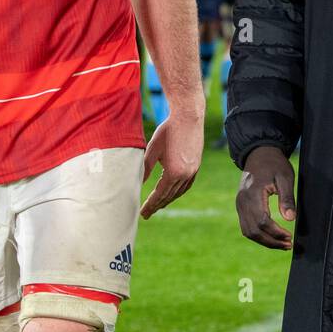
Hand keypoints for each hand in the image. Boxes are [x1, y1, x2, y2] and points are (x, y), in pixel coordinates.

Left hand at [140, 90, 203, 217]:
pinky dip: (178, 191)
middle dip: (157, 205)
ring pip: (179, 192)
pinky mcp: (196, 165)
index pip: (159, 194)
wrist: (188, 117)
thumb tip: (136, 184)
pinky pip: (187, 185)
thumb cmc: (168, 131)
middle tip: (146, 214)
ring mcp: (193, 171)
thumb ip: (144, 168)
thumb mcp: (152, 150)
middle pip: (169, 196)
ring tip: (158, 206)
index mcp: (174, 172)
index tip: (142, 214)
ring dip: (168, 200)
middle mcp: (186, 174)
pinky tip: (172, 193)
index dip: (150, 205)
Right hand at [236, 145, 295, 249]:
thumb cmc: (274, 164)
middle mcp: (243, 202)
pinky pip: (246, 227)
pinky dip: (258, 235)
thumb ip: (287, 198)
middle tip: (288, 245)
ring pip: (248, 232)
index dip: (276, 232)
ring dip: (264, 241)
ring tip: (282, 244)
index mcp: (253, 194)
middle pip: (254, 231)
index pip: (263, 221)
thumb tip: (290, 219)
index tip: (290, 237)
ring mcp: (240, 205)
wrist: (259, 153)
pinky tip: (271, 237)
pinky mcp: (241, 206)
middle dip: (271, 241)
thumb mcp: (285, 177)